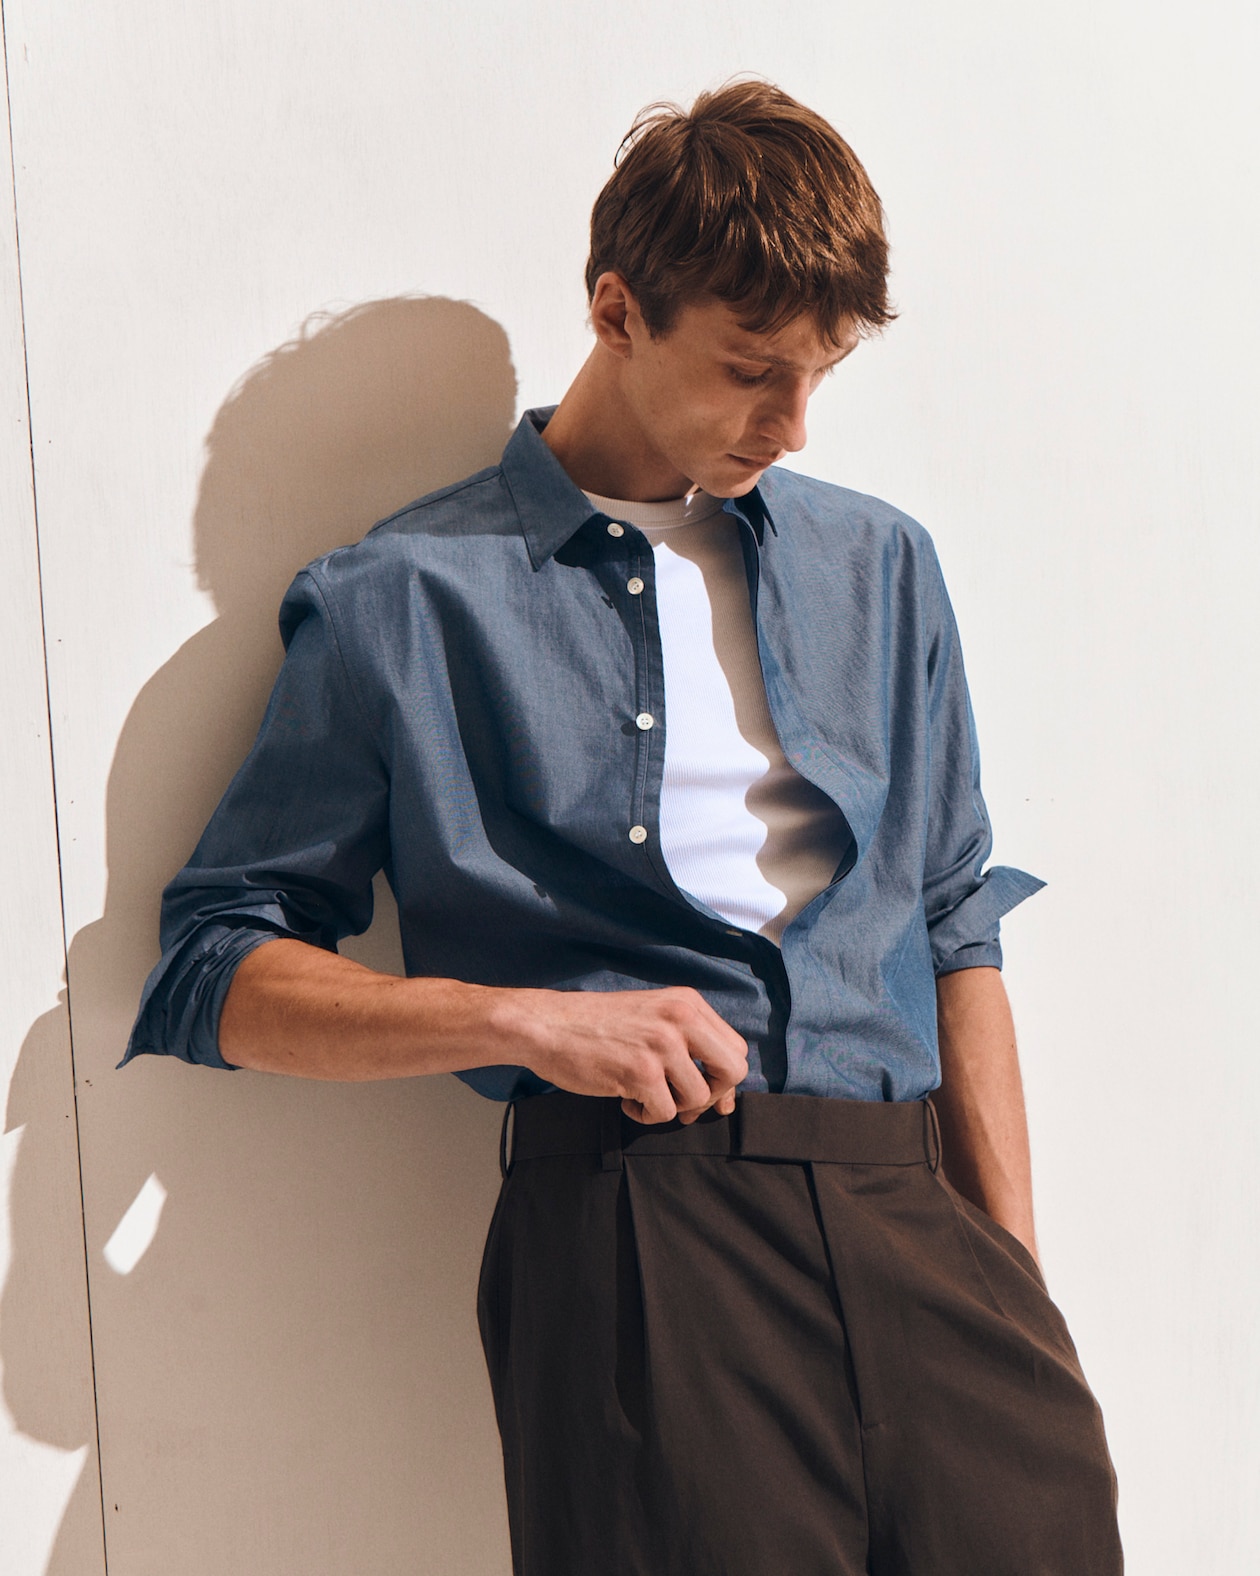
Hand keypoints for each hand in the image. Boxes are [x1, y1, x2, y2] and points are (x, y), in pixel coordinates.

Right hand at [496, 985, 748, 1124]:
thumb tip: (726, 1096)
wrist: (548, 1025)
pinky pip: (664, 1112)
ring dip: (671, 1107)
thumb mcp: (653, 1016)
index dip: (725, 1079)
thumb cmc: (597, 1025)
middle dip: (713, 1095)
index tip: (709, 1094)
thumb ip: (690, 1043)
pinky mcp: (640, 1072)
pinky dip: (645, 1114)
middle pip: (732, 1071)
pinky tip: (625, 1099)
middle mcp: (681, 1018)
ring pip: (697, 1098)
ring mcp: (662, 1045)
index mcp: (687, 1002)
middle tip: (683, 1102)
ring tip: (642, 1095)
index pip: (735, 1047)